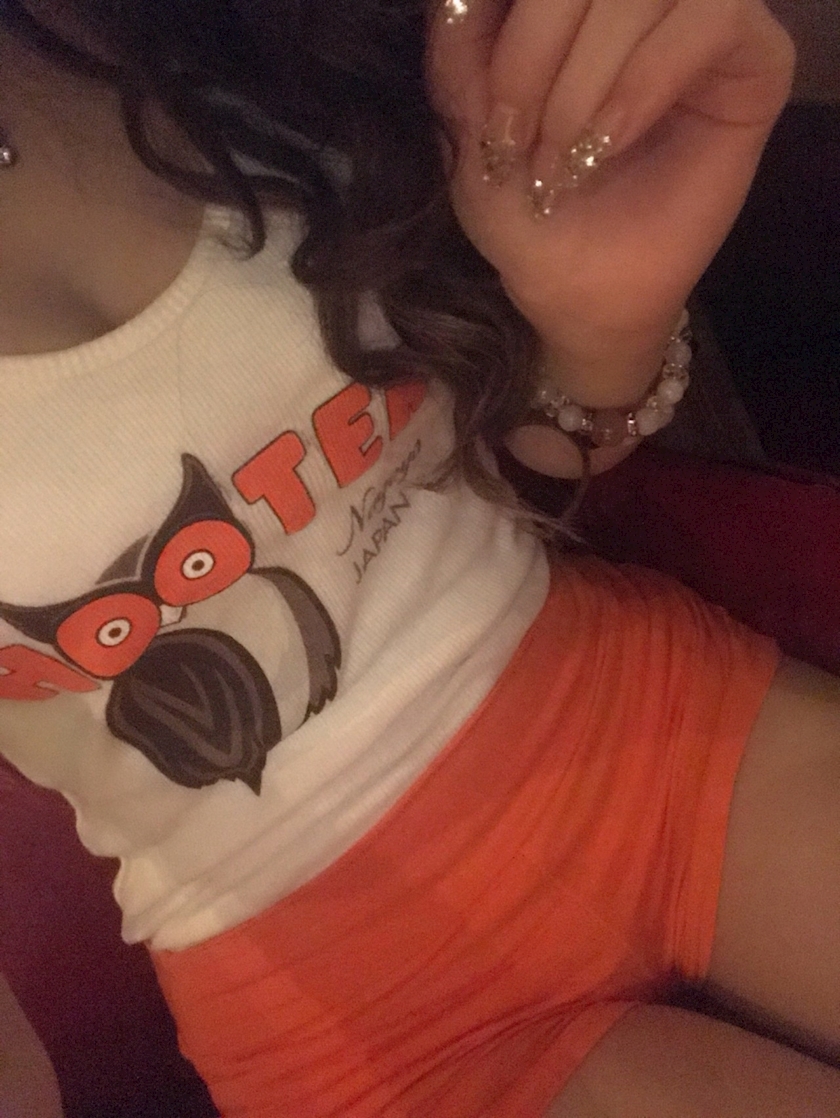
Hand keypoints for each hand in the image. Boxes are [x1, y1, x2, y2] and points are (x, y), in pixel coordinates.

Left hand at [427, 0, 794, 406]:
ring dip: (586, 76)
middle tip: (517, 139)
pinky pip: (714, 15)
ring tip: (565, 155)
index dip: (508, 24)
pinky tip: (610, 141)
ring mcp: (702, 17)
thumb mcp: (469, 119)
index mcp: (574, 0)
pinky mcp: (755, 57)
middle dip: (534, 52)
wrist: (576, 290)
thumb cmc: (523, 208)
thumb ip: (462, 37)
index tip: (483, 109)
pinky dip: (647, 77)